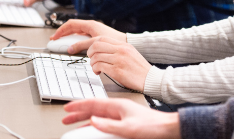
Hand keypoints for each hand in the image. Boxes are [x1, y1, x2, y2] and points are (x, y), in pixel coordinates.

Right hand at [50, 20, 126, 53]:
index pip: (71, 24)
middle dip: (63, 34)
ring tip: (63, 45)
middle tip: (55, 41)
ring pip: (77, 33)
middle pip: (72, 28)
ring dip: (69, 38)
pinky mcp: (96, 36)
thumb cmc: (113, 40)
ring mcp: (93, 31)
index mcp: (90, 24)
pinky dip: (76, 41)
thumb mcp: (95, 42)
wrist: (126, 42)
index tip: (54, 37)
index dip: (61, 30)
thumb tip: (70, 49)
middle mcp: (91, 26)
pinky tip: (74, 47)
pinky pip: (82, 37)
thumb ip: (82, 45)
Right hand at [63, 98, 180, 138]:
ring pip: (98, 116)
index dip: (79, 106)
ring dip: (85, 119)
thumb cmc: (151, 125)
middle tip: (66, 117)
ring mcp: (120, 115)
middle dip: (78, 113)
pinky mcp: (123, 122)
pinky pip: (105, 123)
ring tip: (74, 124)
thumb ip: (109, 125)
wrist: (166, 128)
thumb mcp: (128, 128)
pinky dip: (95, 125)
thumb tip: (93, 121)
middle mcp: (117, 109)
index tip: (67, 109)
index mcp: (117, 106)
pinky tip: (91, 129)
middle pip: (93, 109)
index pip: (93, 104)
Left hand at [87, 38, 150, 92]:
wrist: (150, 79)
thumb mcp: (131, 52)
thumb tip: (103, 49)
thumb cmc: (140, 68)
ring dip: (92, 63)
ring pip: (96, 57)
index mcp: (124, 45)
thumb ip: (118, 49)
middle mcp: (121, 50)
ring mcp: (119, 60)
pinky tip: (98, 72)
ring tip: (95, 67)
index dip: (93, 44)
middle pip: (96, 46)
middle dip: (89, 53)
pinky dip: (95, 70)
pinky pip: (99, 67)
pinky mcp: (117, 71)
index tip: (91, 50)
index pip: (102, 38)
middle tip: (91, 58)